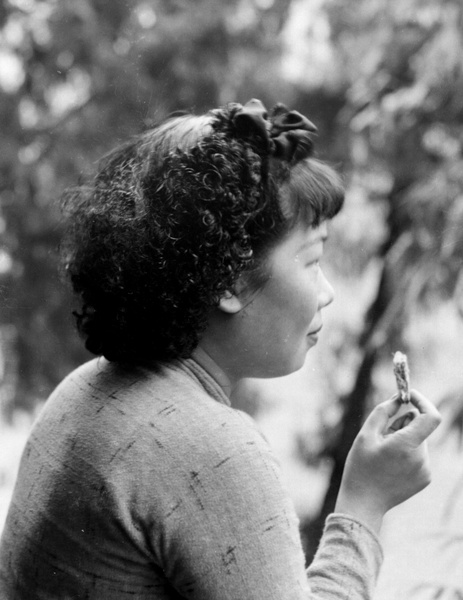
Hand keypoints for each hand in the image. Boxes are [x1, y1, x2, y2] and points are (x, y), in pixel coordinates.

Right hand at [335, 390, 440, 533]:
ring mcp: (425, 470)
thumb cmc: (360, 467)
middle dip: (404, 423)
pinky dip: (407, 452)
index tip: (409, 396)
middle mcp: (422, 458)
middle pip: (420, 428)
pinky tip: (390, 465)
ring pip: (419, 441)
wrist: (364, 503)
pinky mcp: (425, 478)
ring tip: (383, 453)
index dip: (422, 401)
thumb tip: (399, 398)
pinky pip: (419, 455)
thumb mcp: (366, 435)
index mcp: (407, 445)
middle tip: (383, 433)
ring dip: (404, 439)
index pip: (431, 416)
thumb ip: (384, 412)